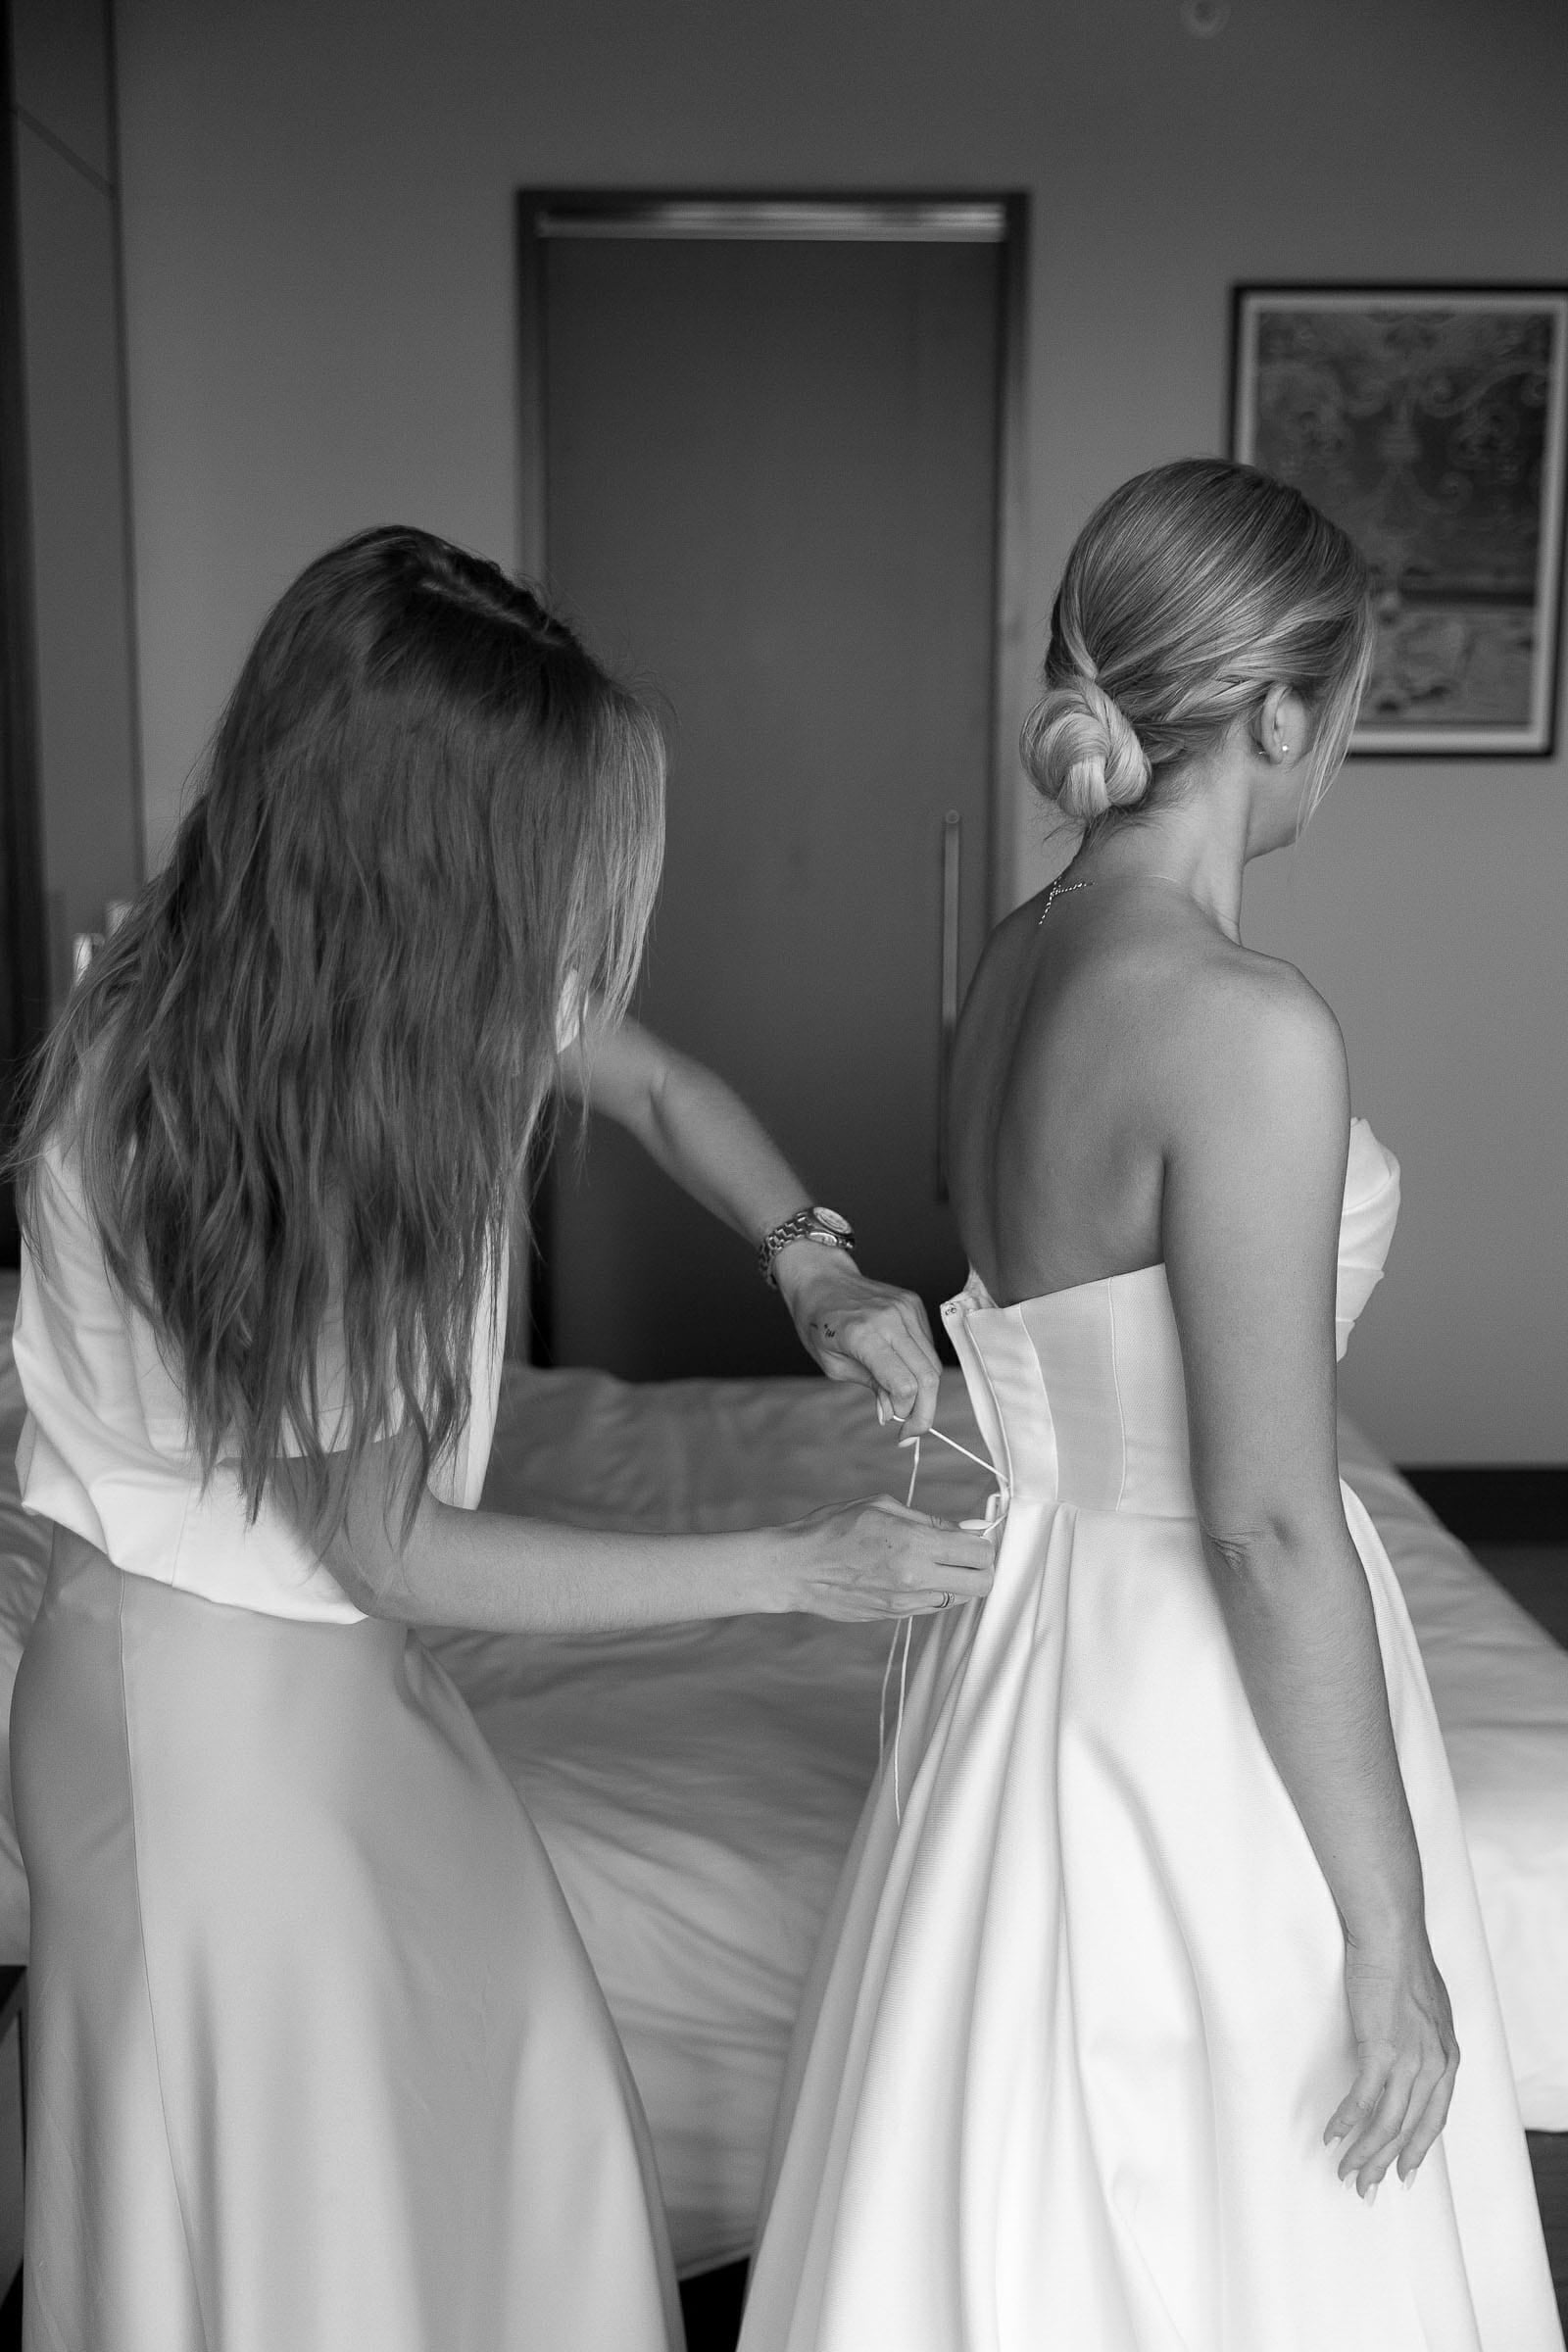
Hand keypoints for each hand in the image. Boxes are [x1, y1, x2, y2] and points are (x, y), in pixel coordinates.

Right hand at [772, 1495, 994, 1620]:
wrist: (796, 1569)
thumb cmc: (833, 1528)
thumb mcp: (882, 1506)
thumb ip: (928, 1520)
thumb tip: (963, 1528)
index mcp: (915, 1544)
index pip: (979, 1552)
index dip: (984, 1541)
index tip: (974, 1534)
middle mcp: (916, 1579)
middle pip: (982, 1584)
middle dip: (983, 1566)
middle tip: (967, 1552)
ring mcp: (906, 1603)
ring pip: (961, 1599)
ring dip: (960, 1580)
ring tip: (939, 1562)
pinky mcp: (895, 1616)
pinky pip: (934, 1606)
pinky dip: (936, 1591)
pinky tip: (917, 1574)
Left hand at [773, 1246, 941, 1434]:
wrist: (821, 1278)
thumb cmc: (818, 1322)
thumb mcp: (833, 1364)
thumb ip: (870, 1386)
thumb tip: (893, 1413)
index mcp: (864, 1335)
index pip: (905, 1383)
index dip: (908, 1414)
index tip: (899, 1431)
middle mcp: (891, 1319)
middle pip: (928, 1376)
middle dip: (925, 1411)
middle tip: (911, 1431)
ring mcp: (906, 1309)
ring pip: (933, 1363)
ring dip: (924, 1391)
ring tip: (903, 1403)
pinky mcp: (914, 1304)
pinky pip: (927, 1346)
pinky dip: (920, 1367)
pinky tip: (900, 1371)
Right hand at [1324, 1926, 1458, 2197]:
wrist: (1390, 1933)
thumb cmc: (1402, 1959)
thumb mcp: (1427, 2007)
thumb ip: (1423, 2036)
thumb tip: (1408, 2051)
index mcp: (1447, 2054)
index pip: (1435, 2116)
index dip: (1418, 2148)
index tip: (1404, 2172)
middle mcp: (1434, 2063)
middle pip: (1410, 2128)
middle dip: (1386, 2163)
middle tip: (1366, 2187)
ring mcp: (1409, 2058)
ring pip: (1387, 2122)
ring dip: (1364, 2152)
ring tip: (1345, 2170)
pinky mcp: (1380, 2048)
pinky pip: (1363, 2099)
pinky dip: (1347, 2122)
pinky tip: (1333, 2134)